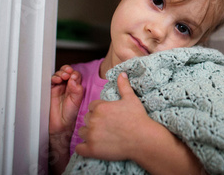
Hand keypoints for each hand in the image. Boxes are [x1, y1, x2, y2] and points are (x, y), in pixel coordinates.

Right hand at [49, 65, 83, 136]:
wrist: (60, 124)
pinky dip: (53, 78)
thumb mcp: (77, 100)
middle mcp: (67, 86)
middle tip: (67, 74)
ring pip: (58, 75)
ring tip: (63, 77)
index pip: (75, 75)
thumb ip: (76, 89)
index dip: (74, 73)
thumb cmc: (70, 113)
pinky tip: (56, 80)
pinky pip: (51, 81)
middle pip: (66, 72)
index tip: (73, 75)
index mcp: (75, 87)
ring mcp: (58, 88)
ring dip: (60, 73)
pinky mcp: (50, 90)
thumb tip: (73, 78)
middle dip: (67, 70)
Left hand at [76, 72, 204, 174]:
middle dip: (94, 121)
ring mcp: (91, 135)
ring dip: (89, 134)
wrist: (143, 139)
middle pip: (86, 118)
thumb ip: (123, 86)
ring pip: (82, 132)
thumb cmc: (138, 118)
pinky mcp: (92, 150)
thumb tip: (121, 73)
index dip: (99, 111)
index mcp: (100, 107)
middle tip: (107, 126)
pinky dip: (84, 148)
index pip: (92, 107)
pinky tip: (94, 147)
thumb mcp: (131, 99)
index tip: (108, 116)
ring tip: (101, 136)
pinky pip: (79, 149)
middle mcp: (93, 120)